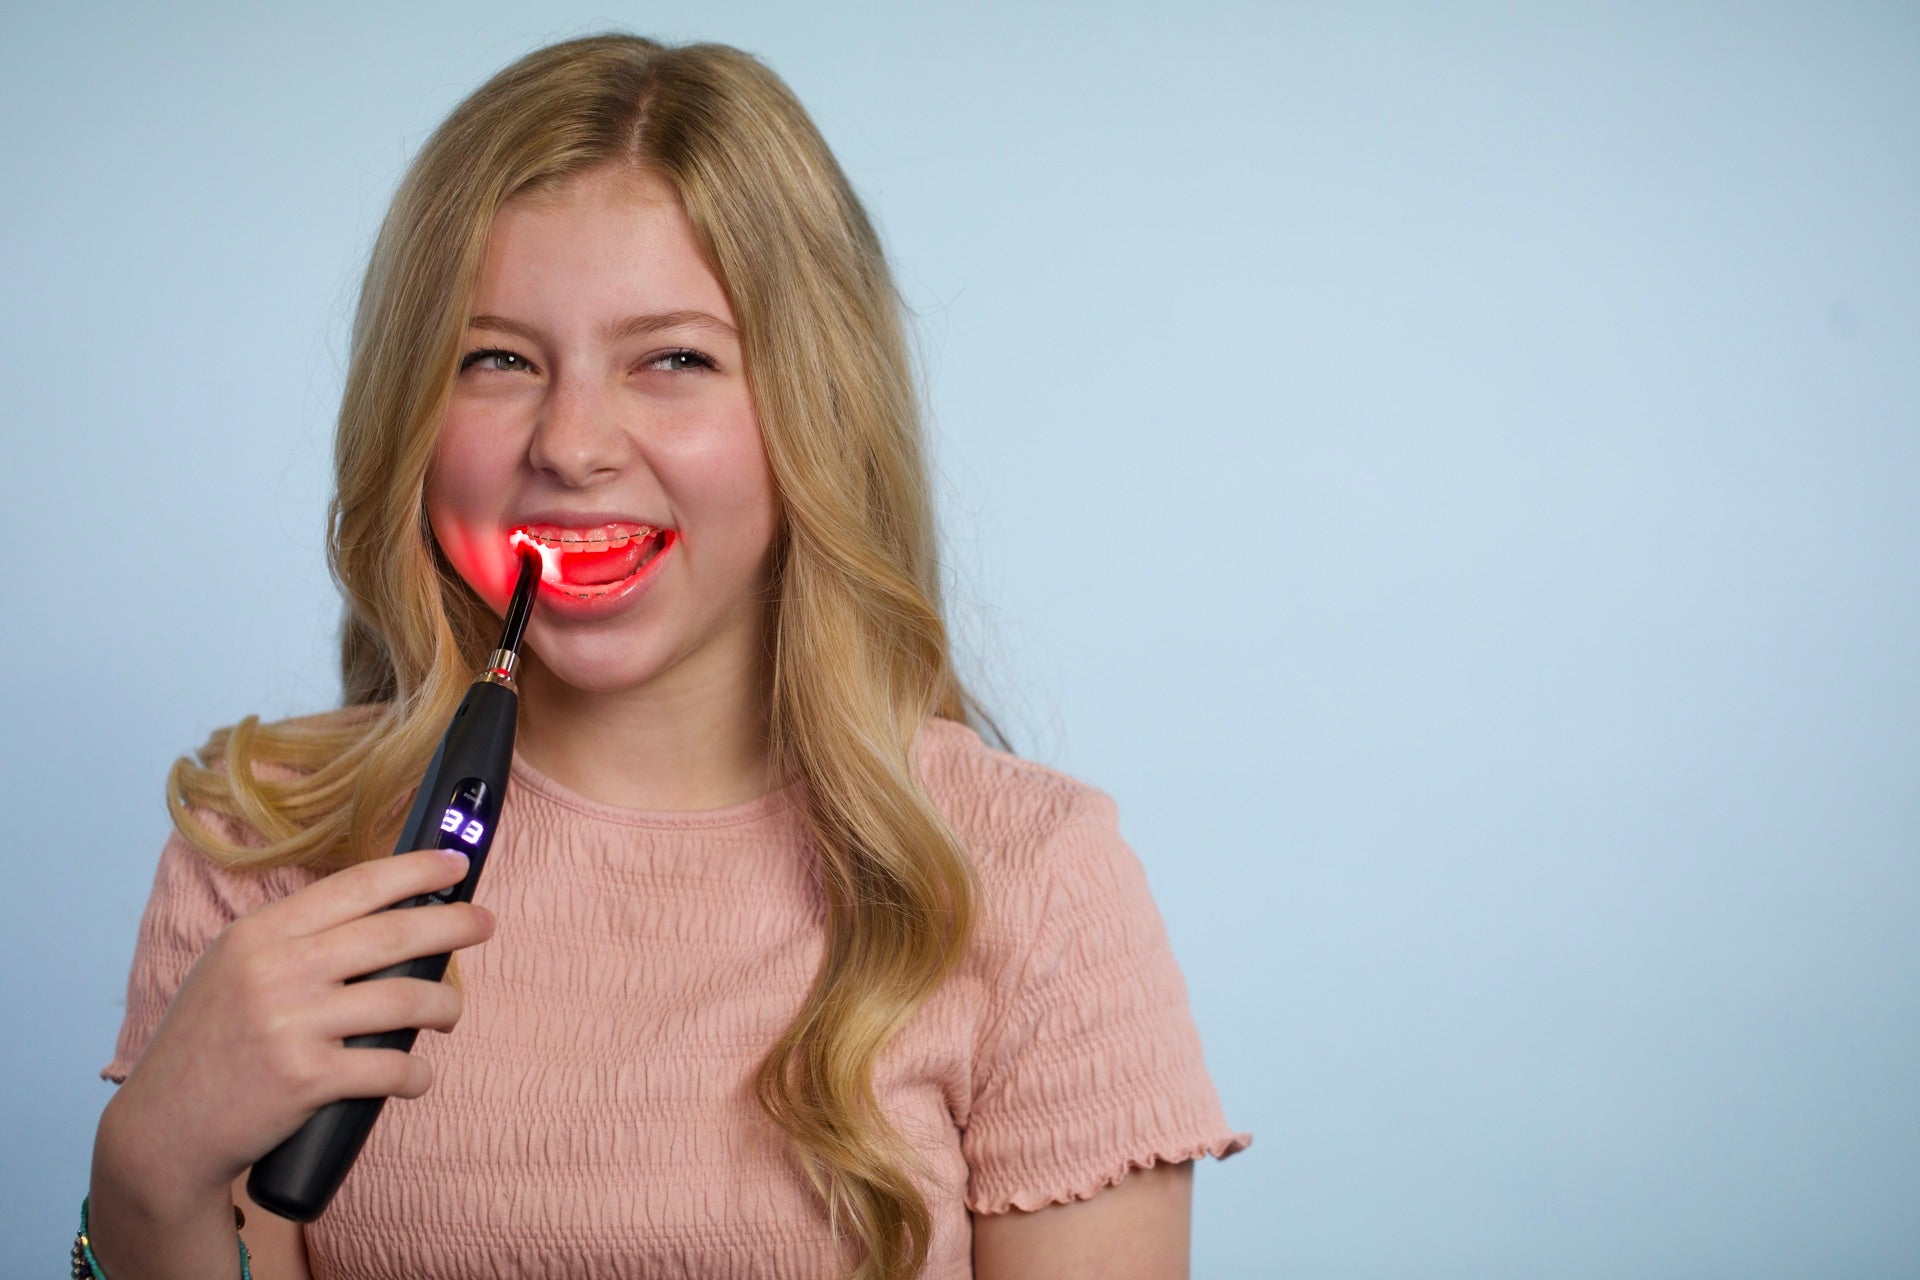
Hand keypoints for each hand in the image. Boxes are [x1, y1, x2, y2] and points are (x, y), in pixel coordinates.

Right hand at [97, 847, 494, 1204]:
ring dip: (445, 1006)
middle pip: (393, 934)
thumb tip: (382, 913)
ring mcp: (292, 1024)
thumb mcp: (232, 968)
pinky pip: (390, 1067)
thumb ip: (294, 939)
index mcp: (260, 933)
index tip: (455, 865)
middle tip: (484, 923)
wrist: (161, 1128)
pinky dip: (416, 1074)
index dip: (415, 870)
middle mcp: (276, 969)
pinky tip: (418, 1076)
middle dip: (452, 925)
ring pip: (405, 1000)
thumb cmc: (207, 1044)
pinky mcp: (307, 1078)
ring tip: (450, 1012)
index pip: (356, 885)